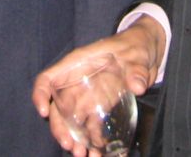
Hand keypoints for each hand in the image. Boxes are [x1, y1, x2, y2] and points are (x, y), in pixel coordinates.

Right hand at [32, 18, 164, 155]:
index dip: (41, 94)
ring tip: (82, 155)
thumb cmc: (135, 45)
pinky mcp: (102, 107)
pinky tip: (98, 154)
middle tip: (70, 146)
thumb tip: (137, 86)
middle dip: (60, 129)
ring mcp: (89, 96)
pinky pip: (92, 126)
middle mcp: (78, 81)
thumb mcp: (137, 53)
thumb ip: (137, 69)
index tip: (45, 112)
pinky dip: (93, 141)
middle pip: (58, 106)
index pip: (49, 78)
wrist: (148, 52)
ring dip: (75, 139)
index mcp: (78, 64)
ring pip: (72, 121)